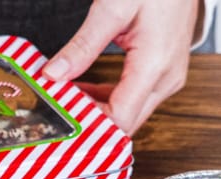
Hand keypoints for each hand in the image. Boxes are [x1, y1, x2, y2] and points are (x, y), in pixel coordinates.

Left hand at [42, 0, 198, 134]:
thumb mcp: (112, 9)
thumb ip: (82, 45)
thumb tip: (54, 73)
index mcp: (155, 65)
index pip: (120, 117)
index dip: (89, 124)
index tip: (61, 119)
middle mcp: (165, 79)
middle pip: (124, 121)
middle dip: (88, 121)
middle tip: (56, 111)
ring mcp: (165, 78)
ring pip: (126, 113)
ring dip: (94, 111)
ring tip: (63, 100)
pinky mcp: (160, 74)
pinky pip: (130, 99)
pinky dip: (104, 99)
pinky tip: (81, 91)